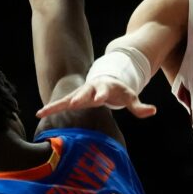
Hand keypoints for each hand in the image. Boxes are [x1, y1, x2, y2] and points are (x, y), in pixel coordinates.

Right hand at [36, 76, 157, 119]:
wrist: (107, 79)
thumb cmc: (119, 91)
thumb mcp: (130, 97)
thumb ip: (139, 106)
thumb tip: (153, 111)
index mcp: (105, 88)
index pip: (104, 91)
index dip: (101, 95)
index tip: (99, 99)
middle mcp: (91, 88)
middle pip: (83, 93)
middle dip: (78, 98)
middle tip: (72, 104)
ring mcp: (81, 93)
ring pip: (68, 98)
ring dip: (58, 105)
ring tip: (44, 111)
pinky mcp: (73, 98)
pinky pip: (60, 103)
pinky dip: (51, 108)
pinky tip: (39, 113)